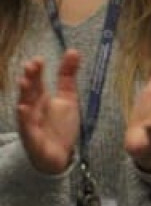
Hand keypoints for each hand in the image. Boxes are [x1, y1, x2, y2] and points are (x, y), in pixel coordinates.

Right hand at [14, 50, 81, 175]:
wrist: (59, 155)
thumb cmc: (60, 125)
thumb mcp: (68, 97)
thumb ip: (68, 75)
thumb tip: (73, 51)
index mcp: (41, 99)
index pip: (37, 82)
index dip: (37, 71)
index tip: (38, 59)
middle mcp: (33, 109)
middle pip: (30, 92)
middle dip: (29, 79)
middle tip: (31, 65)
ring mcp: (31, 123)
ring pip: (25, 107)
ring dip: (24, 95)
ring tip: (24, 81)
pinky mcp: (33, 139)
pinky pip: (27, 128)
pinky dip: (24, 119)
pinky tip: (23, 109)